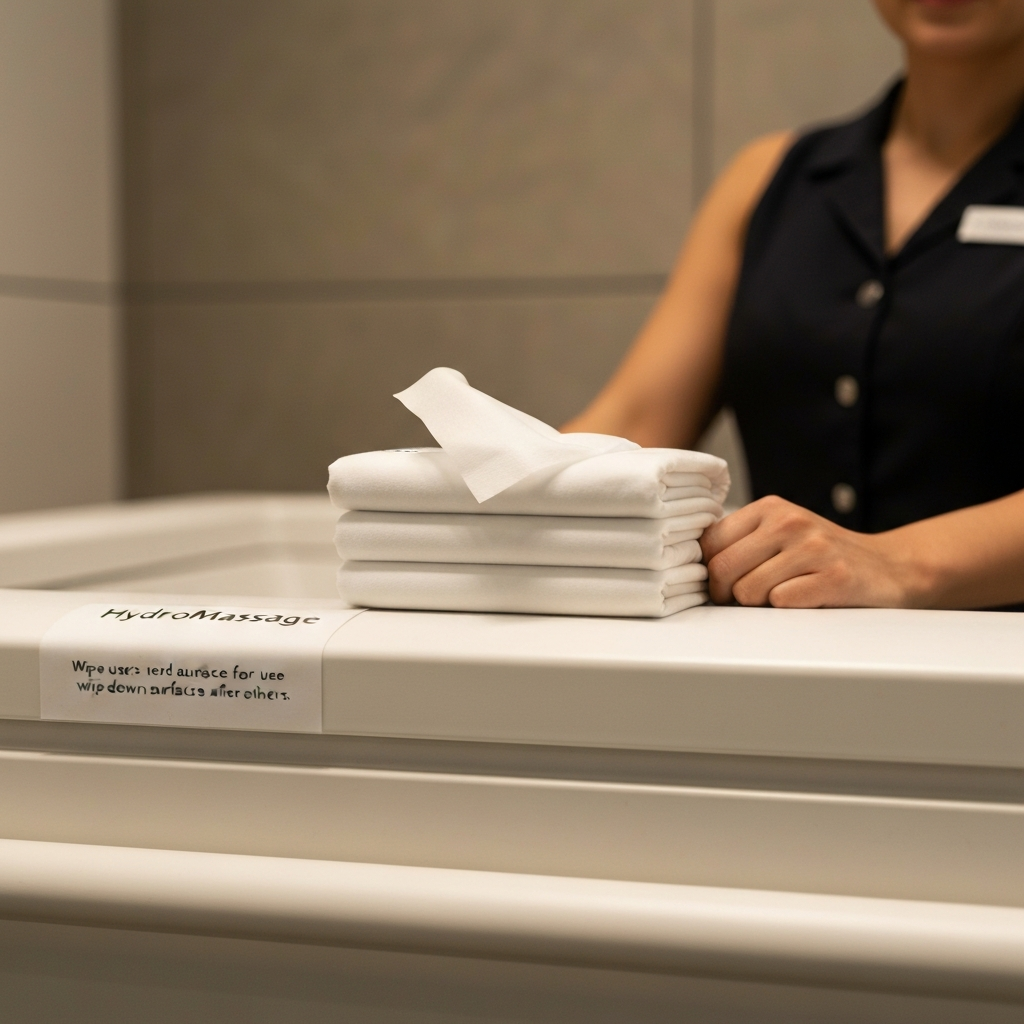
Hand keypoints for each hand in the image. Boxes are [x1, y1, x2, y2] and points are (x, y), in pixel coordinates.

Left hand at [699, 496, 914, 607]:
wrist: (887, 567)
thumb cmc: (821, 555)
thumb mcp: (779, 533)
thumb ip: (740, 541)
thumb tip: (689, 565)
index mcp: (769, 508)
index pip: (709, 543)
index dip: (708, 572)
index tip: (721, 584)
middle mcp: (789, 522)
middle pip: (722, 570)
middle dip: (726, 595)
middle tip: (745, 600)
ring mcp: (813, 548)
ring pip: (748, 591)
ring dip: (759, 604)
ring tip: (782, 595)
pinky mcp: (834, 577)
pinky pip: (781, 602)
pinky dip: (786, 609)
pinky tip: (805, 599)